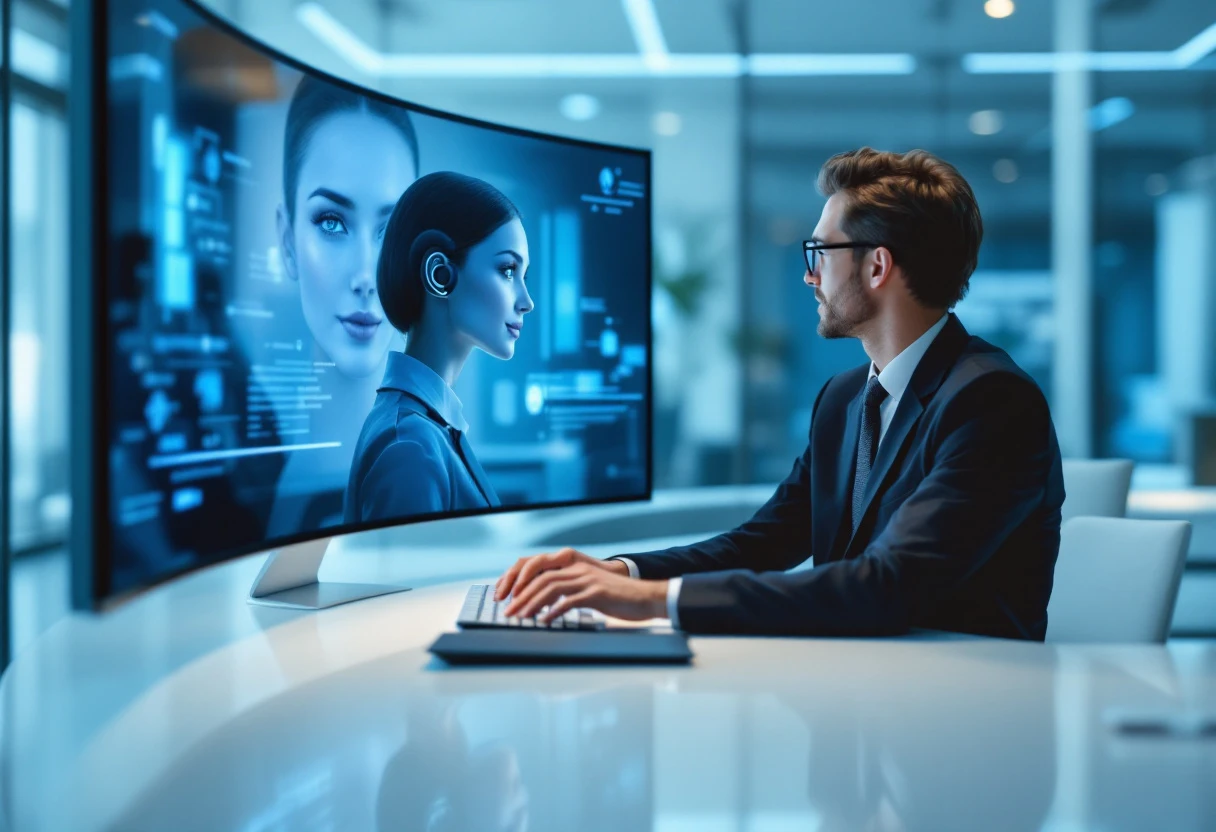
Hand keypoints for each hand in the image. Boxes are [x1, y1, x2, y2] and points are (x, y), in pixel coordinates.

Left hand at [496, 548, 666, 621]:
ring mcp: (587, 580)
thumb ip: (569, 593)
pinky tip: (545, 621)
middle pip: (541, 579)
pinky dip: (553, 611)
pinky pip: (569, 601)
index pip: (540, 570)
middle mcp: (578, 570)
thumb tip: (546, 607)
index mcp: (574, 567)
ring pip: (550, 587)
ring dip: (532, 603)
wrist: (646, 597)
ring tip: (521, 617)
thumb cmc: (618, 598)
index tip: (507, 598)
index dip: (521, 582)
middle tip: (508, 612)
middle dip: (520, 596)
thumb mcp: (590, 591)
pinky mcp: (596, 592)